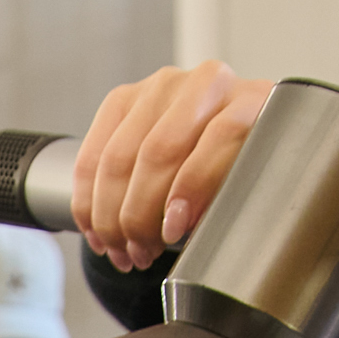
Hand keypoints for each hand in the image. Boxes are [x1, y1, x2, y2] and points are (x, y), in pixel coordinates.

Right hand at [73, 62, 272, 272]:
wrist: (218, 143)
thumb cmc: (236, 171)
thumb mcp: (249, 188)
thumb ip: (229, 205)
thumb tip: (182, 232)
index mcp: (250, 101)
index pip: (220, 136)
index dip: (192, 189)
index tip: (173, 232)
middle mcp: (205, 84)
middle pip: (158, 151)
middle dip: (140, 214)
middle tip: (141, 253)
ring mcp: (160, 88)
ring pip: (118, 158)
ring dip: (111, 216)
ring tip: (121, 250)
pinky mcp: (123, 100)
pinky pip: (92, 156)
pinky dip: (88, 202)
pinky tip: (96, 232)